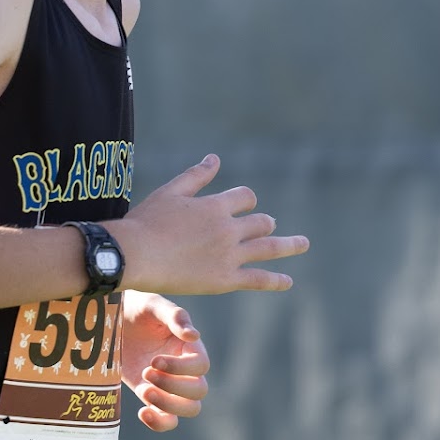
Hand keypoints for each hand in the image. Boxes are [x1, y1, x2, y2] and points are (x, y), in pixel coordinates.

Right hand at [111, 154, 308, 294]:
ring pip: (268, 247)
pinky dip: (276, 280)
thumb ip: (197, 176)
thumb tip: (215, 158)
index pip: (246, 197)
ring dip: (289, 244)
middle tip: (268, 226)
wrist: (135, 254)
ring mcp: (229, 255)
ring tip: (303, 243)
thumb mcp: (172, 191)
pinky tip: (288, 281)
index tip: (242, 205)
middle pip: (260, 222)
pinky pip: (258, 279)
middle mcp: (228, 228)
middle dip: (264, 223)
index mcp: (216, 205)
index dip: (245, 200)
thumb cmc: (147, 221)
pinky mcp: (225, 280)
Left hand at [119, 291, 209, 431]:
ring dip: (169, 405)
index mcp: (189, 345)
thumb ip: (174, 316)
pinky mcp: (152, 395)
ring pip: (189, 409)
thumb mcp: (153, 304)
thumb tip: (194, 336)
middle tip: (146, 372)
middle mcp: (184, 367)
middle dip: (174, 387)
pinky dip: (160, 423)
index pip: (201, 366)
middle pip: (199, 391)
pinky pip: (167, 419)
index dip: (180, 369)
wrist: (112, 320)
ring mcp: (169, 384)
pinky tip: (142, 411)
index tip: (154, 360)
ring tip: (144, 390)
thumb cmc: (137, 308)